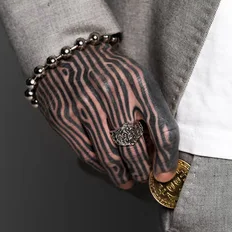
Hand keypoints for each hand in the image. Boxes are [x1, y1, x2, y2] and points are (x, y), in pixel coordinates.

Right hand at [35, 41, 178, 189]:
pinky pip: (88, 153)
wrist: (67, 53)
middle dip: (143, 169)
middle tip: (145, 176)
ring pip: (110, 155)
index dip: (167, 158)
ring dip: (123, 174)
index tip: (165, 173)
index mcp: (138, 83)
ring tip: (128, 179)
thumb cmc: (111, 71)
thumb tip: (160, 153)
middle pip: (135, 147)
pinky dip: (101, 167)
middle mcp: (112, 94)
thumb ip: (151, 110)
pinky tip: (108, 169)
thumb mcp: (138, 79)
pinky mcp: (65, 118)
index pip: (162, 129)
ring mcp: (86, 107)